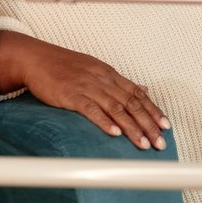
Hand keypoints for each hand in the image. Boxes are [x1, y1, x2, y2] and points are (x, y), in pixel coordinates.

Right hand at [0, 31, 168, 149]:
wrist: (35, 58)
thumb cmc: (64, 66)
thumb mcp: (97, 69)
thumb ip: (120, 82)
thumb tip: (143, 89)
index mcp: (110, 74)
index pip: (138, 94)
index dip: (154, 110)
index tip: (166, 126)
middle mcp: (103, 80)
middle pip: (132, 104)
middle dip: (148, 124)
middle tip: (160, 142)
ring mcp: (88, 87)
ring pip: (116, 109)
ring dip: (132, 128)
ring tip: (143, 144)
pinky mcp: (71, 95)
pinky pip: (91, 109)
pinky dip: (104, 122)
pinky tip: (115, 134)